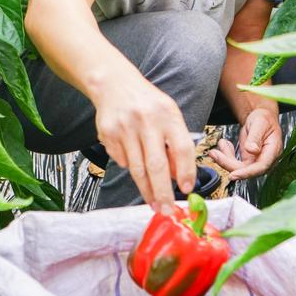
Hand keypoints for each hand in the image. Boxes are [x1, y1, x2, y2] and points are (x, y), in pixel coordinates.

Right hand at [92, 64, 195, 212]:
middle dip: (163, 193)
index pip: (182, 148)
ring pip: (137, 169)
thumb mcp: (169, 115)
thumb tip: (180, 178)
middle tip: (167, 211)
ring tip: (154, 203)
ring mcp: (125, 128)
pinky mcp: (108, 135)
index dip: (186, 171)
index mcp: (168, 114)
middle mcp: (146, 121)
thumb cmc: (148, 104)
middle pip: (157, 165)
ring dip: (147, 191)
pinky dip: (130, 168)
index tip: (187, 189)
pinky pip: (121, 161)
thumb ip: (176, 143)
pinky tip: (133, 162)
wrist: (114, 84)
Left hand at [208, 107, 281, 179]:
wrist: (262, 119)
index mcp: (273, 152)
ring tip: (218, 146)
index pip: (260, 167)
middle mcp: (265, 160)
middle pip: (246, 170)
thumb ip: (256, 137)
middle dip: (228, 163)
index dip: (246, 173)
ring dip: (224, 159)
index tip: (233, 175)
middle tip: (214, 153)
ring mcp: (256, 162)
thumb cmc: (264, 120)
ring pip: (238, 168)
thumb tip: (252, 150)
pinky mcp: (248, 161)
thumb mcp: (260, 123)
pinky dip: (226, 155)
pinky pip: (234, 164)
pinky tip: (224, 144)